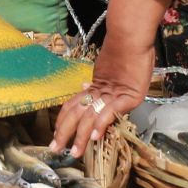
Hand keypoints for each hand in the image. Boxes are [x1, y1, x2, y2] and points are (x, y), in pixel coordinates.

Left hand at [50, 33, 153, 158]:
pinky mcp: (128, 96)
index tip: (56, 136)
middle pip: (76, 114)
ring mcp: (113, 94)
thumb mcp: (111, 70)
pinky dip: (101, 124)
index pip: (72, 107)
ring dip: (81, 136)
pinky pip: (110, 111)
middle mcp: (99, 91)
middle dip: (65, 133)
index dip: (63, 122)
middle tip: (55, 149)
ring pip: (90, 116)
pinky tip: (96, 136)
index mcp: (94, 86)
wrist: (132, 36)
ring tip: (75, 151)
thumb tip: (84, 89)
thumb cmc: (127, 52)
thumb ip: (100, 84)